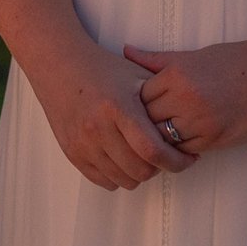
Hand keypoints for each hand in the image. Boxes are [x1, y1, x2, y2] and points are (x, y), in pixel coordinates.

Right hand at [24, 40, 193, 190]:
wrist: (59, 65)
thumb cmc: (102, 68)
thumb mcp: (136, 75)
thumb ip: (161, 100)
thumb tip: (186, 126)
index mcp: (118, 107)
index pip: (153, 150)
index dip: (176, 161)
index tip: (187, 159)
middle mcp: (98, 127)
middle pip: (140, 170)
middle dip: (160, 168)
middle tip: (165, 155)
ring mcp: (82, 142)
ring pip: (123, 180)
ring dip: (139, 173)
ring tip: (143, 156)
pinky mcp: (72, 152)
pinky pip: (102, 180)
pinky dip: (118, 176)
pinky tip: (124, 159)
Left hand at [125, 30, 246, 155]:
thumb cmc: (237, 60)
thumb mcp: (195, 55)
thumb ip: (158, 59)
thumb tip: (126, 51)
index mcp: (178, 75)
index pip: (139, 95)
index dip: (136, 101)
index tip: (138, 104)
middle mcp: (185, 99)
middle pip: (147, 119)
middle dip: (143, 122)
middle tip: (142, 124)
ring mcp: (200, 121)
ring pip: (163, 139)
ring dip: (160, 139)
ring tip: (157, 136)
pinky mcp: (215, 139)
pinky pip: (184, 150)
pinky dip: (179, 148)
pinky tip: (179, 143)